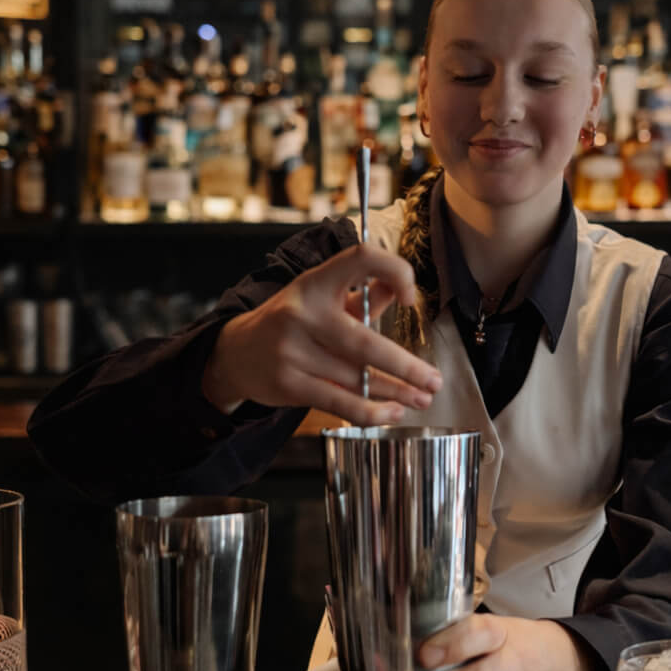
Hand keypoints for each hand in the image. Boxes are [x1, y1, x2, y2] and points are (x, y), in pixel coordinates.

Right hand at [201, 242, 442, 425]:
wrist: (237, 352)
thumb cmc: (290, 321)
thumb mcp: (320, 296)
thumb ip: (361, 294)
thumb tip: (399, 287)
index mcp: (314, 281)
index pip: (360, 258)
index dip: (394, 271)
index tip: (410, 298)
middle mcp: (302, 312)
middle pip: (366, 343)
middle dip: (407, 367)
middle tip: (434, 381)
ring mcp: (292, 350)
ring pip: (357, 377)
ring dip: (396, 392)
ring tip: (421, 398)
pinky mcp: (288, 383)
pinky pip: (339, 402)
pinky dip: (371, 412)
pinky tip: (392, 412)